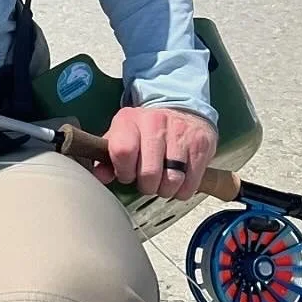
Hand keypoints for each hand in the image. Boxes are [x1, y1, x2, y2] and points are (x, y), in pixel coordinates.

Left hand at [92, 106, 217, 200]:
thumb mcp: (121, 136)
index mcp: (129, 121)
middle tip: (147, 181)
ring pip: (172, 180)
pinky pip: (191, 182)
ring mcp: (180, 134)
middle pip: (149, 172)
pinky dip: (183, 190)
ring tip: (163, 182)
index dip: (124, 172)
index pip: (123, 152)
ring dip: (165, 190)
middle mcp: (155, 123)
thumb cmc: (145, 130)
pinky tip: (178, 182)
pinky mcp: (201, 145)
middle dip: (146, 185)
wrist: (180, 110)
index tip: (127, 174)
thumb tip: (100, 177)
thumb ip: (106, 157)